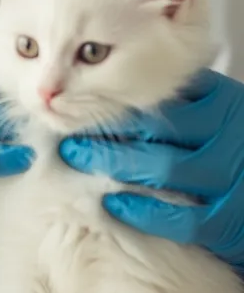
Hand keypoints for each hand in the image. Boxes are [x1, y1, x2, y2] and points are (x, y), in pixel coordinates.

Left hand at [59, 68, 243, 271]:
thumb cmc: (228, 137)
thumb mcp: (211, 104)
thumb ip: (172, 91)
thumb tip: (102, 73)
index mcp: (219, 100)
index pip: (158, 94)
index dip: (112, 97)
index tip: (74, 99)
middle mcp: (226, 134)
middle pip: (155, 129)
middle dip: (104, 130)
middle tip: (66, 130)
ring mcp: (229, 177)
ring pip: (163, 169)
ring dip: (114, 164)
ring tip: (77, 158)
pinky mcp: (230, 220)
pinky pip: (182, 218)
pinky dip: (145, 212)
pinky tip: (114, 203)